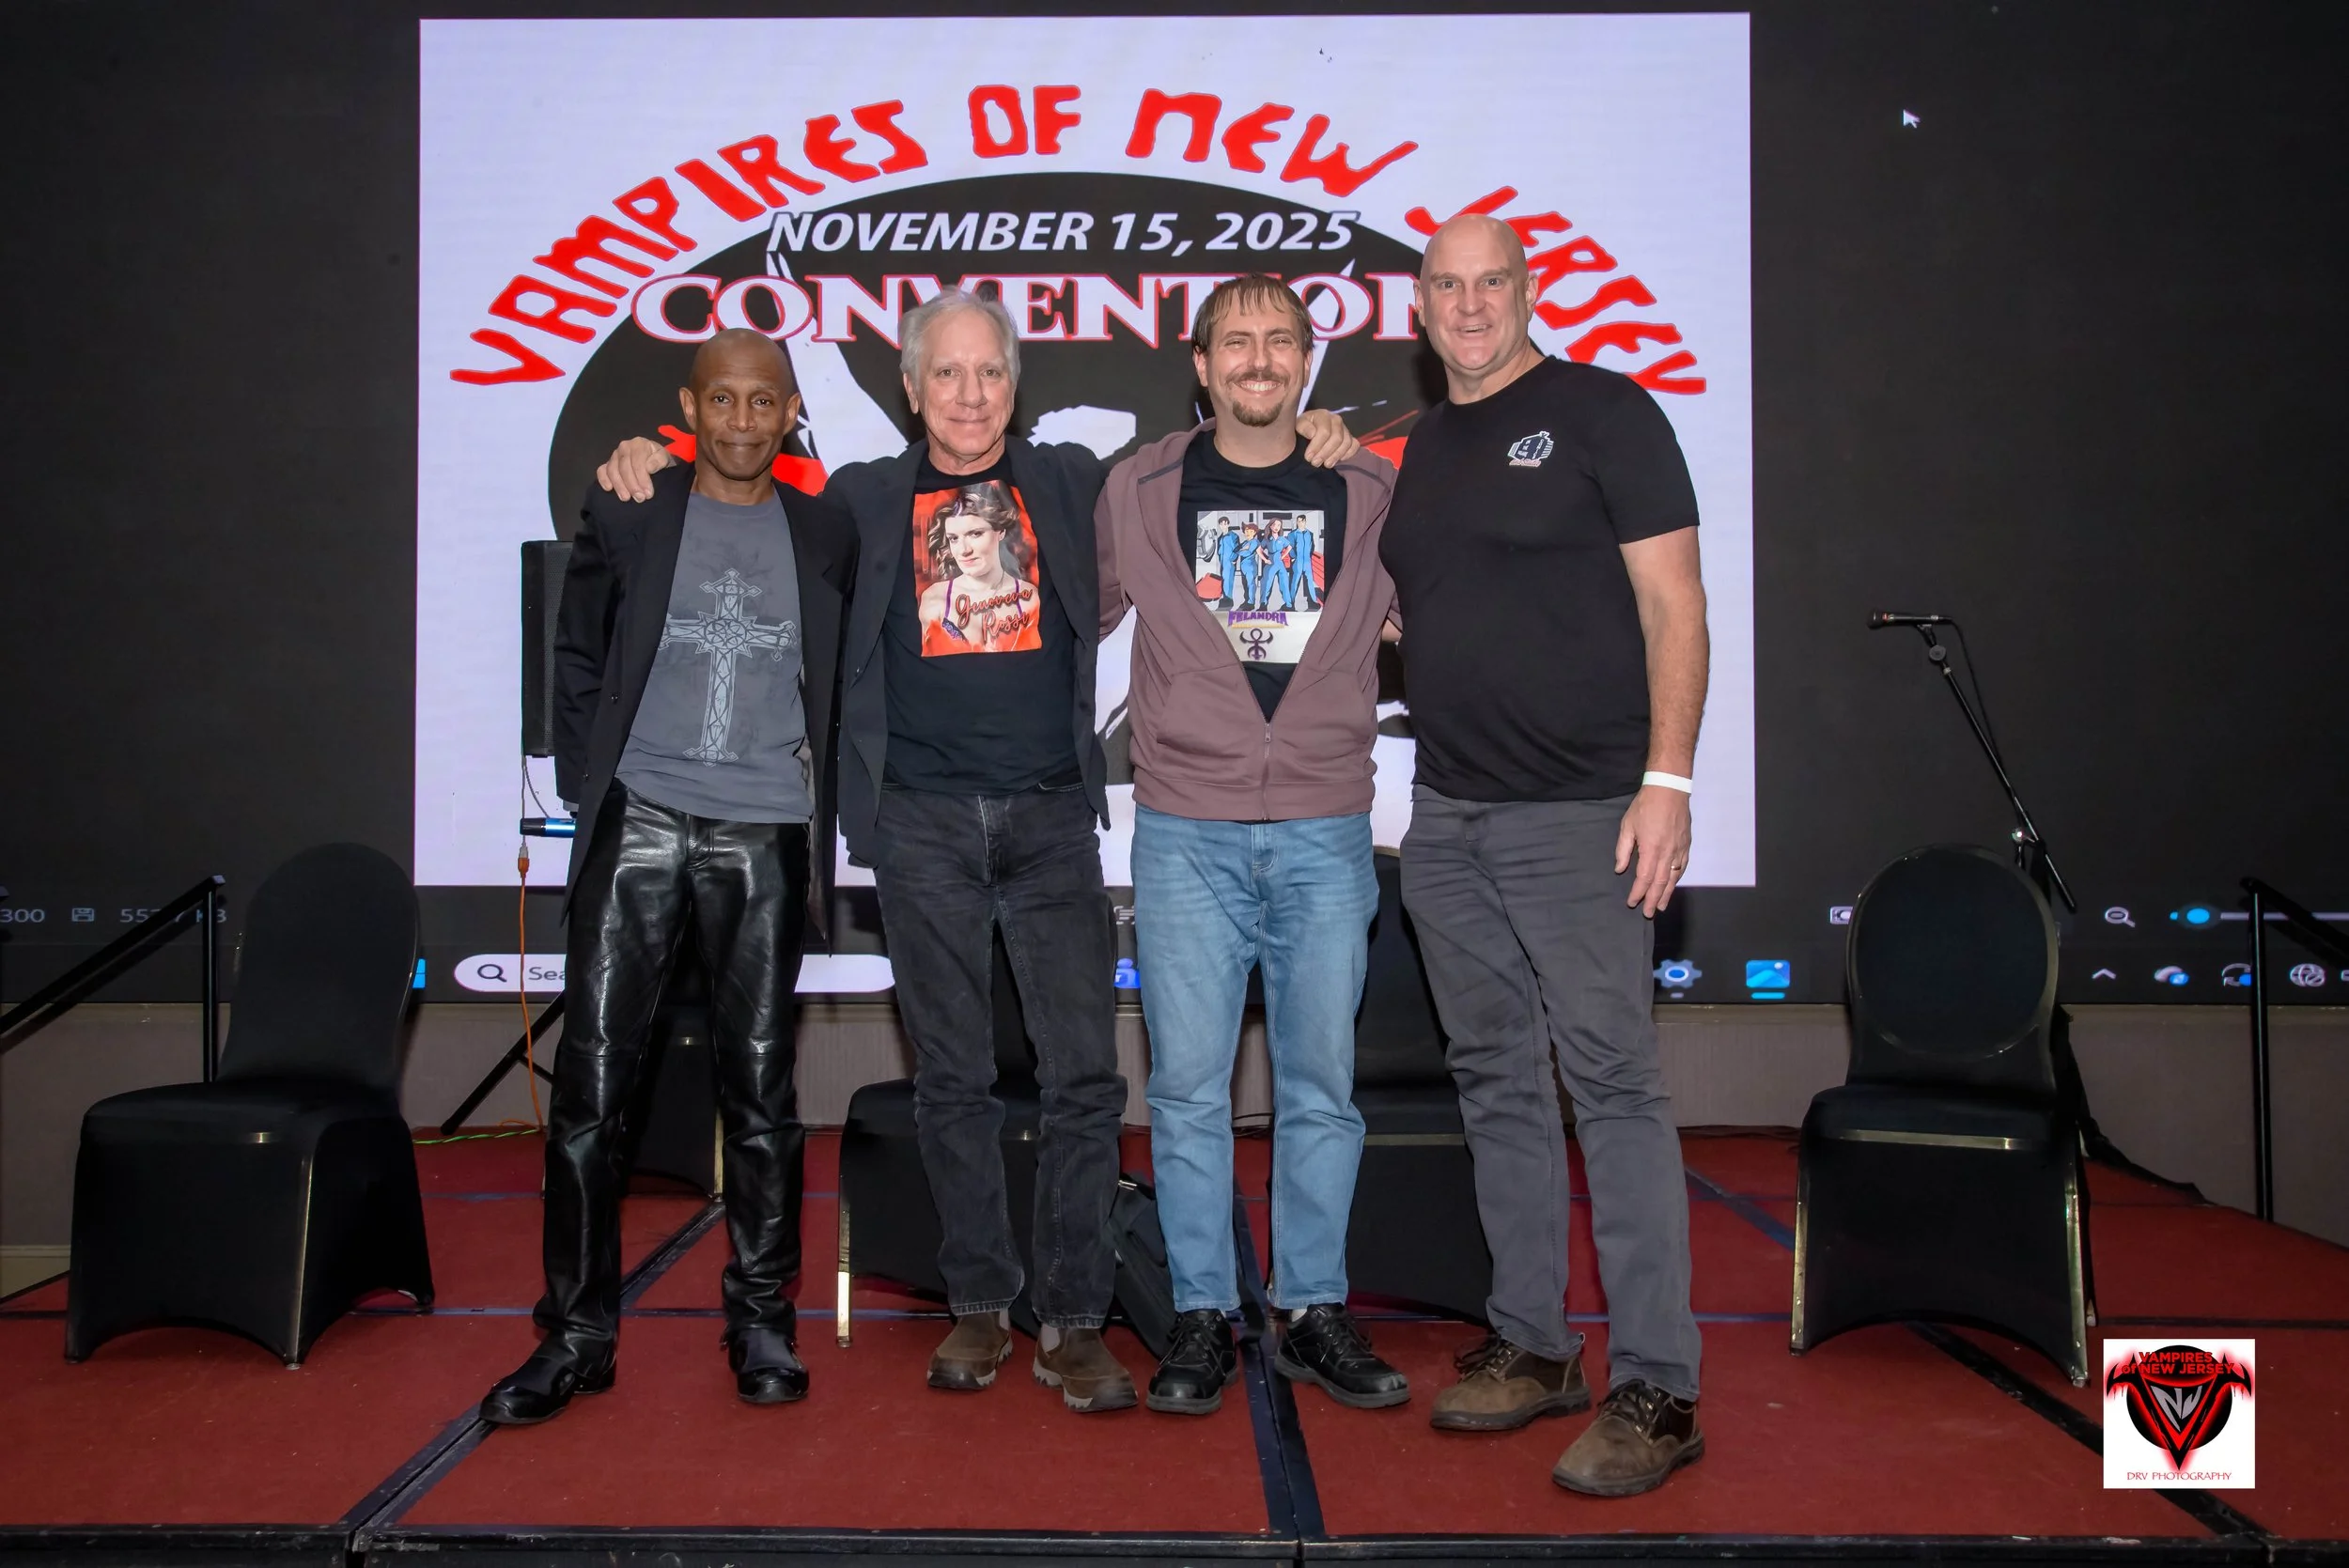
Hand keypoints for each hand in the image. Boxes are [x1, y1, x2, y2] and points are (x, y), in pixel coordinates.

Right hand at [595, 436, 676, 501]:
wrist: (654, 459)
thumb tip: (649, 468)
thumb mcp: (664, 457)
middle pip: (624, 467)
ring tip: (626, 498)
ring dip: (619, 485)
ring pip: (612, 470)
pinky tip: (609, 489)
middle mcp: (624, 447)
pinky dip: (603, 479)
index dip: (642, 479)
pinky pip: (601, 470)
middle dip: (632, 485)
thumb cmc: (658, 459)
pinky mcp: (607, 464)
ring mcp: (614, 455)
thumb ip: (659, 460)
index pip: (638, 462)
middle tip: (640, 498)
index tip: (648, 493)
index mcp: (639, 444)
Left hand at [1296, 408, 1359, 466]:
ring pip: (1346, 443)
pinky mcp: (1350, 437)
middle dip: (1325, 453)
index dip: (1316, 446)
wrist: (1308, 430)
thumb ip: (1303, 427)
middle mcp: (1336, 420)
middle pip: (1337, 438)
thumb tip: (1312, 433)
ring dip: (1336, 456)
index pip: (1324, 431)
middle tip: (1315, 463)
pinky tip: (1339, 460)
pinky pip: (1354, 445)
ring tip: (1326, 464)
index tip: (1308, 457)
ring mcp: (1345, 428)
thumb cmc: (1303, 429)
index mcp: (1323, 415)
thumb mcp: (1298, 426)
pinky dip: (1349, 453)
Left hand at [1615, 784, 1691, 915]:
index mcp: (1651, 849)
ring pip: (1673, 878)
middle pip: (1661, 883)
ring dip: (1667, 894)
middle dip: (1653, 900)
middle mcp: (1668, 853)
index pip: (1644, 878)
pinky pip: (1683, 867)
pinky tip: (1673, 885)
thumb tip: (1620, 869)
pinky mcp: (1686, 844)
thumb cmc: (1645, 806)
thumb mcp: (1628, 826)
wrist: (1669, 789)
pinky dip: (1677, 879)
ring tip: (1662, 906)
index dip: (1638, 892)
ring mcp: (1679, 849)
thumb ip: (1623, 850)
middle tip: (1648, 913)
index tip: (1632, 902)